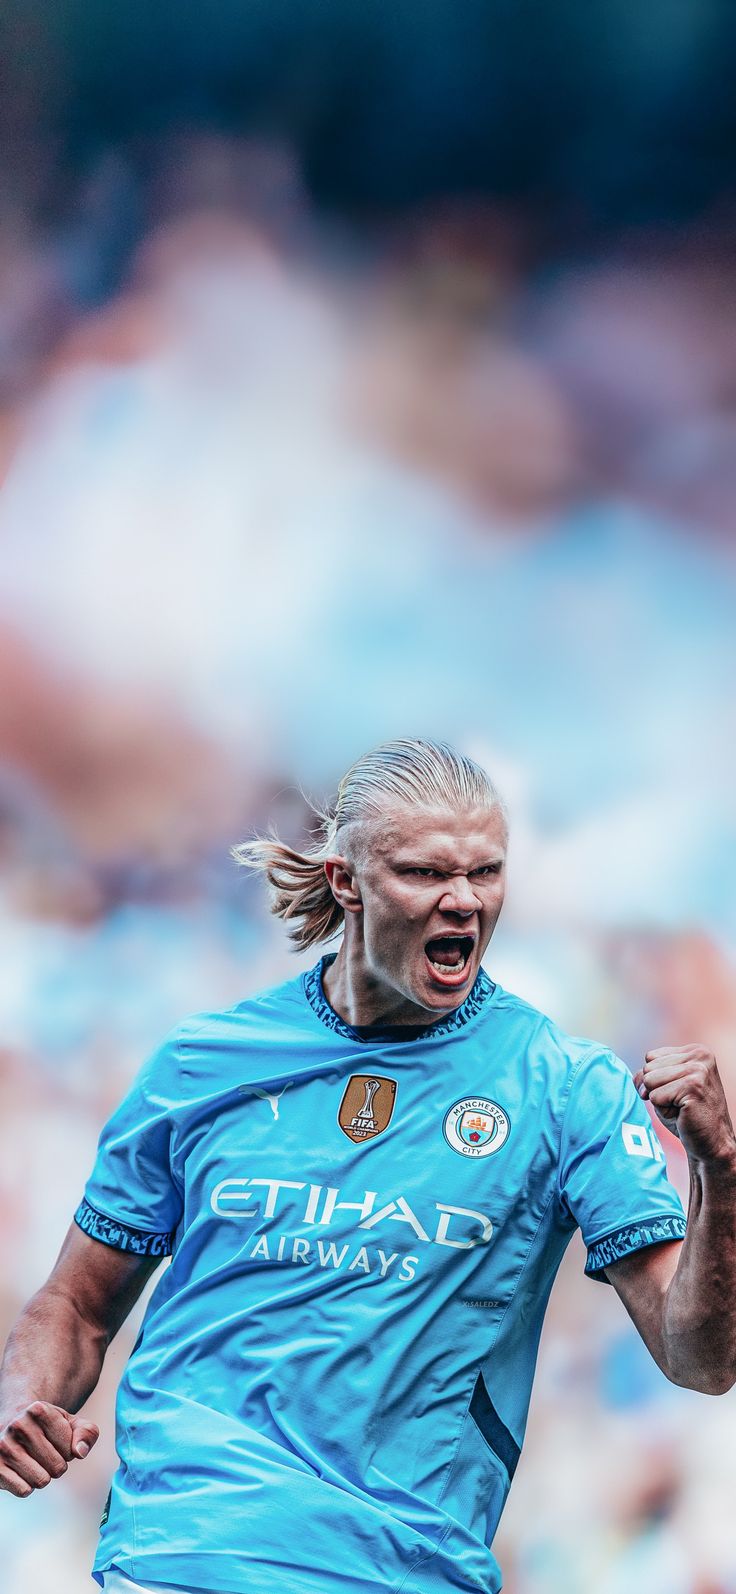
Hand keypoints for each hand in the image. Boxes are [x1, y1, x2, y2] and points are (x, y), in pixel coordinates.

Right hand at [0, 1401, 98, 1497]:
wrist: (13, 1425)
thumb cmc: (46, 1426)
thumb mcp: (70, 1422)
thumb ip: (87, 1432)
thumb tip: (80, 1452)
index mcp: (39, 1410)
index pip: (70, 1449)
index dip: (68, 1451)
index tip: (57, 1442)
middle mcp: (18, 1426)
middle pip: (57, 1468)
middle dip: (57, 1465)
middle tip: (45, 1453)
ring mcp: (3, 1447)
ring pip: (41, 1481)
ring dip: (43, 1476)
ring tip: (34, 1461)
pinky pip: (24, 1490)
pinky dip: (27, 1485)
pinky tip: (21, 1470)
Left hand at [634, 1045, 735, 1164]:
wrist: (711, 1143)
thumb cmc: (686, 1115)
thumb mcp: (665, 1087)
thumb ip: (647, 1074)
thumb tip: (639, 1079)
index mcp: (695, 1050)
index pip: (650, 1057)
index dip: (655, 1079)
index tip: (676, 1092)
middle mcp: (699, 1055)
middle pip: (648, 1068)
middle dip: (656, 1090)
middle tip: (679, 1103)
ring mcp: (697, 1070)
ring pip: (649, 1081)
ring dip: (660, 1101)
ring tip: (681, 1108)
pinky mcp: (692, 1087)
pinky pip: (655, 1097)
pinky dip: (664, 1110)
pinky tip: (683, 1114)